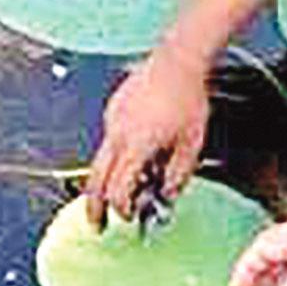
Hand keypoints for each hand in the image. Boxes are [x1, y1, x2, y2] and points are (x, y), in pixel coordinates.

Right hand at [84, 57, 211, 229]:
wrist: (178, 60)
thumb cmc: (188, 99)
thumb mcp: (192, 145)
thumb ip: (177, 176)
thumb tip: (167, 196)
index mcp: (136, 147)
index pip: (118, 190)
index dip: (123, 208)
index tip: (131, 217)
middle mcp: (117, 135)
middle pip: (96, 180)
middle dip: (94, 207)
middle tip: (98, 225)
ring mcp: (112, 120)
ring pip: (101, 160)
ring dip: (109, 179)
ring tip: (127, 187)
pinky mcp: (113, 109)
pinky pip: (110, 139)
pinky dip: (118, 154)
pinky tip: (139, 151)